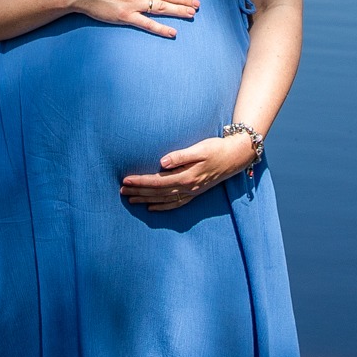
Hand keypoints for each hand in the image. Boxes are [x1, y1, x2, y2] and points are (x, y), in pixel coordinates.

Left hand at [121, 132, 255, 211]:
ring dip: (146, 200)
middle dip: (139, 192)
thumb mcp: (199, 148)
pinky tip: (152, 208)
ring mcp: (192, 192)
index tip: (126, 181)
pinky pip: (175, 204)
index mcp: (186, 177)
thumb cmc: (216, 148)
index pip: (157, 181)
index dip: (141, 182)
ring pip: (164, 200)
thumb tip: (162, 162)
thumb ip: (180, 156)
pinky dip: (162, 207)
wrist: (235, 157)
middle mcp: (188, 188)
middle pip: (158, 193)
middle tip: (121, 191)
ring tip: (130, 200)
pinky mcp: (195, 193)